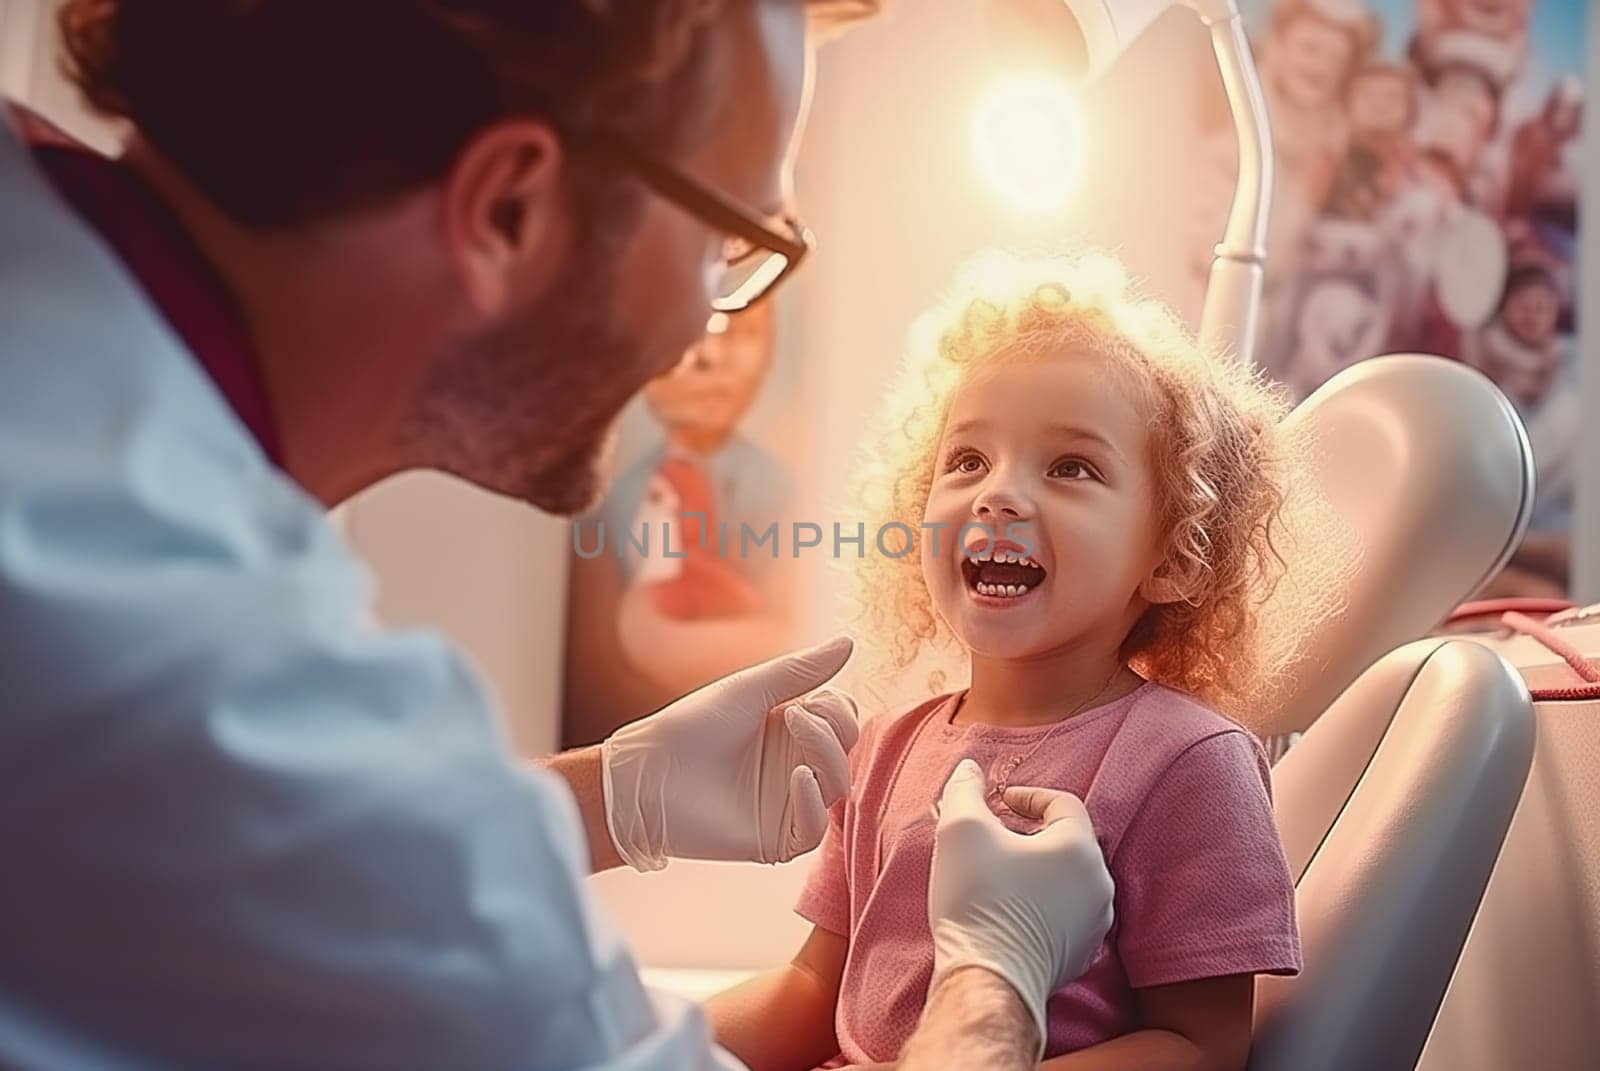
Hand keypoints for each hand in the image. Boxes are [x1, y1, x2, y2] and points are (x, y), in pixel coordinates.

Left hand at [601, 636, 858, 869]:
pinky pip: (815, 829)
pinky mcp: (776, 838)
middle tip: (796, 714)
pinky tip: (798, 778)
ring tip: (794, 729)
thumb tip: (850, 642)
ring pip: (838, 785)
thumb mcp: (750, 690)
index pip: (842, 720)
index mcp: (789, 730)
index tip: (810, 697)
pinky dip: (814, 803)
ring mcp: (787, 803)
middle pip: (846, 749)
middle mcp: (794, 765)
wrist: (646, 775)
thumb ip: (801, 670)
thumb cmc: (690, 727)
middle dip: (834, 727)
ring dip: (827, 754)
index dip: (838, 708)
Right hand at [926, 760, 1114, 1058]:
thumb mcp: (960, 828)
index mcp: (1080, 848)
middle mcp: (1099, 886)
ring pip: (1067, 881)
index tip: (998, 803)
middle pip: (1066, 842)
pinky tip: (1007, 911)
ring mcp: (1094, 926)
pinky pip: (1064, 916)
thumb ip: (965, 789)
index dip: (1028, 796)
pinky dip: (1040, 904)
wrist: (988, 981)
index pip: (1062, 803)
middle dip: (1029, 834)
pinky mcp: (1080, 958)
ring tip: (997, 875)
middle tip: (992, 838)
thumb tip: (969, 769)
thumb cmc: (978, 901)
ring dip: (1035, 870)